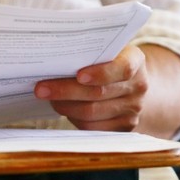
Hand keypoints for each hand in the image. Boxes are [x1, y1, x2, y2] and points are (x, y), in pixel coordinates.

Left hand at [34, 44, 148, 132]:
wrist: (133, 87)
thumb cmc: (111, 63)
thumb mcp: (110, 51)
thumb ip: (92, 52)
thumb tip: (54, 58)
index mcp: (136, 61)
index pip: (122, 68)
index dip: (100, 73)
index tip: (78, 75)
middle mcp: (138, 86)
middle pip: (98, 93)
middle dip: (66, 91)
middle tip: (42, 88)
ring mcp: (132, 109)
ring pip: (92, 112)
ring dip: (66, 106)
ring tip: (49, 98)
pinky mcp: (124, 127)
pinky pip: (93, 127)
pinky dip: (74, 119)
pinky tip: (64, 109)